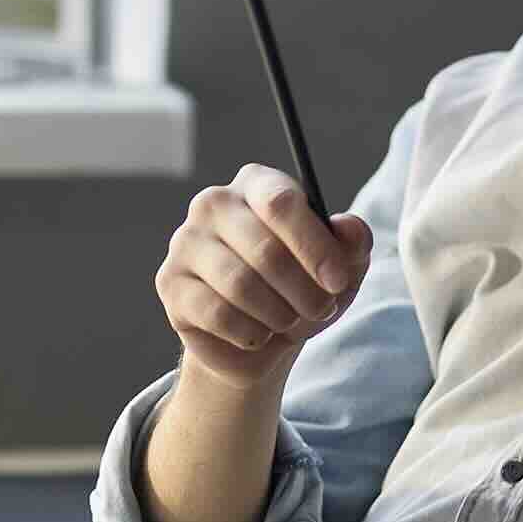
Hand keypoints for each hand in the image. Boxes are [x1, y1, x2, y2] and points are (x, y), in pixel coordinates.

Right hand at [154, 164, 372, 387]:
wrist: (260, 337)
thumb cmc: (301, 290)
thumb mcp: (341, 268)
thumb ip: (352, 243)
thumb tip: (349, 228)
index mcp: (257, 184)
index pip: (281, 203)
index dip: (314, 246)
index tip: (337, 282)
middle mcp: (214, 203)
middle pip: (265, 250)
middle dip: (304, 292)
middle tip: (319, 310)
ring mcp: (186, 240)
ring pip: (240, 285)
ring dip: (279, 315)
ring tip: (288, 321)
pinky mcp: (170, 282)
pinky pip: (217, 314)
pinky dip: (250, 333)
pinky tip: (257, 333)